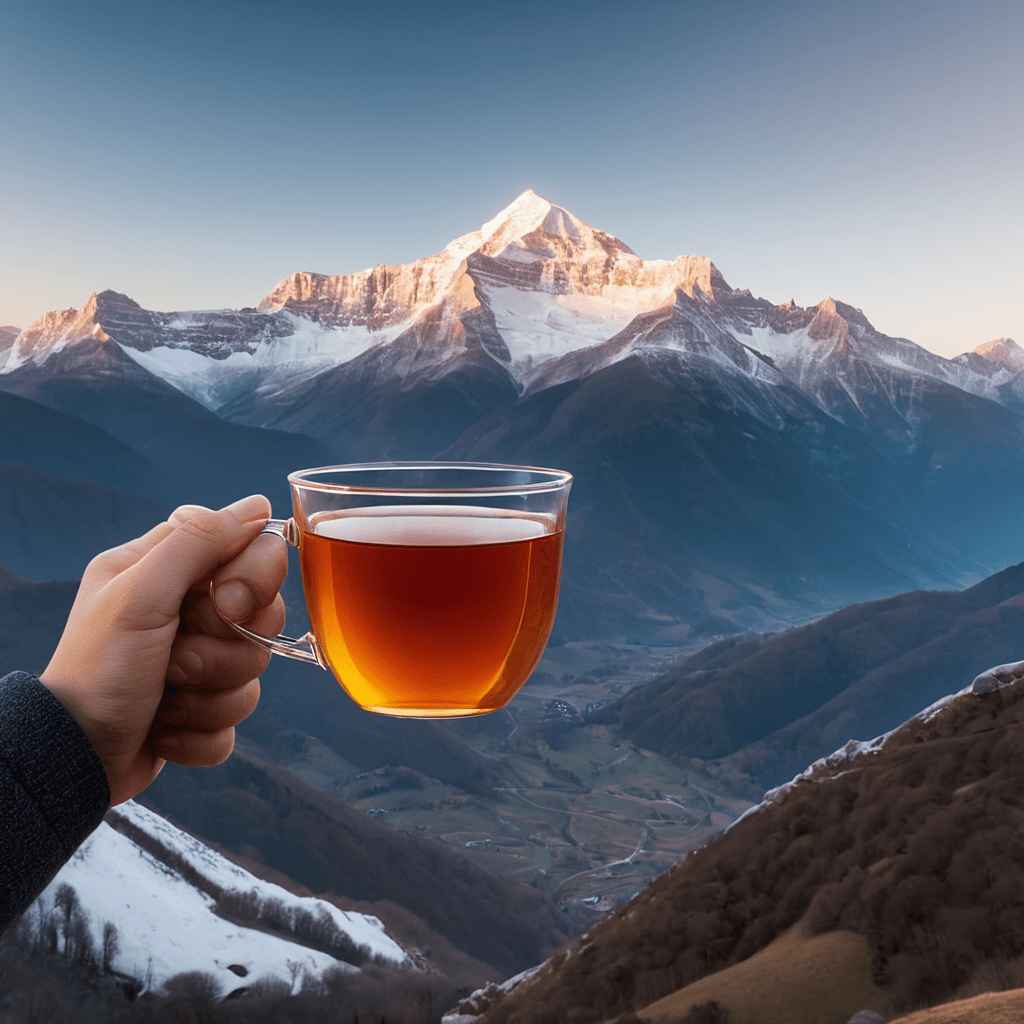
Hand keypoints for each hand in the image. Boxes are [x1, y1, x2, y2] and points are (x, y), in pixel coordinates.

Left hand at [40, 495, 286, 804]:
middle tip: (176, 657)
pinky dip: (201, 730)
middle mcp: (185, 609)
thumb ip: (197, 543)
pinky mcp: (203, 708)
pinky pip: (237, 716)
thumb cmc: (98, 670)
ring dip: (207, 694)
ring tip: (163, 698)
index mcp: (167, 569)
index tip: (228, 604)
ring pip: (254, 670)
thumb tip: (257, 505)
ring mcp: (198, 660)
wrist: (73, 758)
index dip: (254, 579)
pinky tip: (164, 728)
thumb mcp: (140, 594)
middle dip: (223, 650)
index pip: (250, 549)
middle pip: (262, 616)